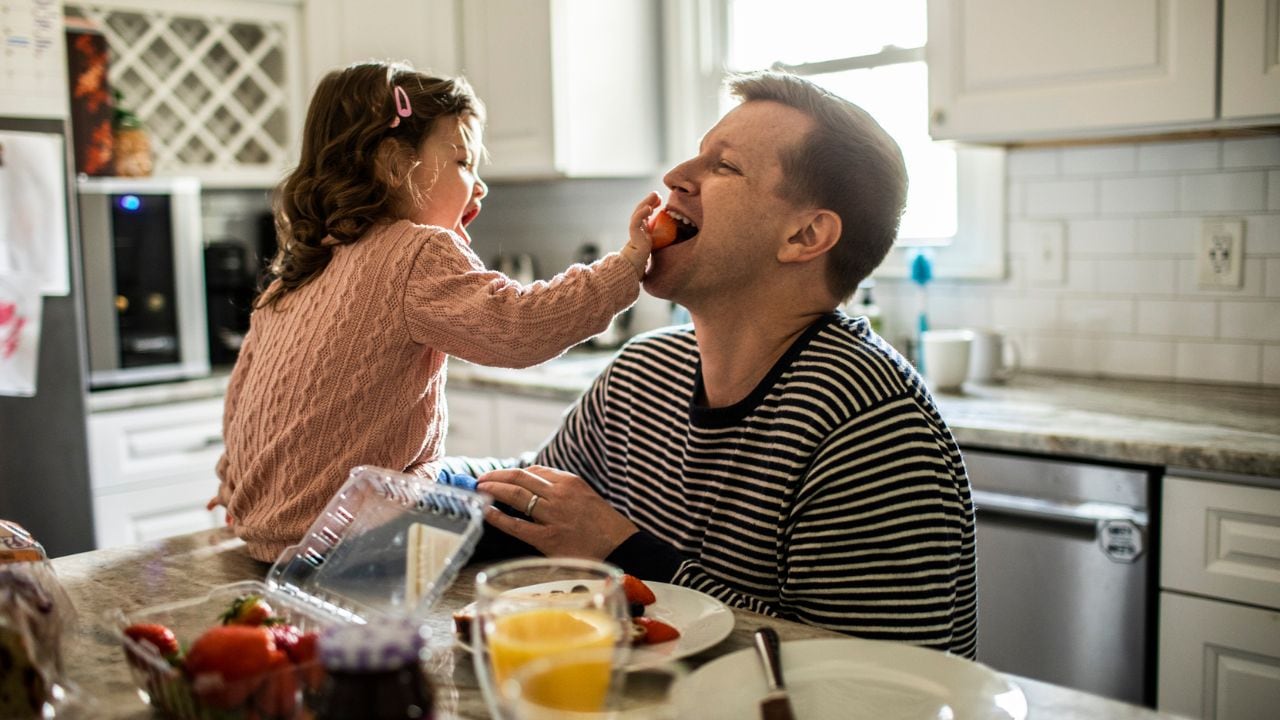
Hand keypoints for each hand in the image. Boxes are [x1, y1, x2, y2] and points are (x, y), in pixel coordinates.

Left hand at [477, 465, 638, 559]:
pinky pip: (517, 525)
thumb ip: (562, 490)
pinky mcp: (548, 538)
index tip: (501, 475)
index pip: (534, 470)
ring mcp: (553, 516)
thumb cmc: (604, 525)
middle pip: (520, 477)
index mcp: (570, 482)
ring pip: (516, 495)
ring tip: (479, 490)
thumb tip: (535, 487)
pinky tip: (486, 512)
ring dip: (493, 490)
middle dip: (497, 476)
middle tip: (481, 479)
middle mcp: (560, 494)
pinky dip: (498, 517)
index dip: (513, 472)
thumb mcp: (586, 496)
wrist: (623, 547)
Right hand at [620, 192, 661, 277]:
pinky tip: (649, 207)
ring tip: (654, 196)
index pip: (645, 213)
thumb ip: (659, 239)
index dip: (651, 205)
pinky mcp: (633, 234)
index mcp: (642, 229)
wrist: (633, 267)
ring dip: (646, 203)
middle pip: (642, 210)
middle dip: (649, 201)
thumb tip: (675, 236)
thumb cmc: (643, 260)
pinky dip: (642, 213)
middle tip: (657, 194)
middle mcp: (637, 228)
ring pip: (639, 212)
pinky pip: (636, 221)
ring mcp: (635, 230)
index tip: (660, 200)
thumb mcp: (654, 246)